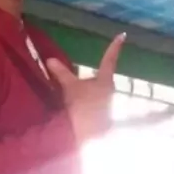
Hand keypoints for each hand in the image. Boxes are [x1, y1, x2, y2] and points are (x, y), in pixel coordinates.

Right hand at [47, 35, 173, 145]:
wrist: (90, 137)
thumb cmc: (84, 108)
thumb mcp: (70, 89)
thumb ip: (61, 74)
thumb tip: (50, 60)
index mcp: (105, 80)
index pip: (109, 59)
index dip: (114, 47)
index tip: (122, 35)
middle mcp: (109, 90)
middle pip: (100, 77)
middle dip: (90, 78)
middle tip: (76, 83)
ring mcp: (107, 104)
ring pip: (95, 92)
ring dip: (85, 93)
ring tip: (72, 99)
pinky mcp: (102, 115)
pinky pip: (91, 104)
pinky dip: (83, 104)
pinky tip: (74, 109)